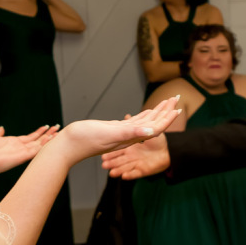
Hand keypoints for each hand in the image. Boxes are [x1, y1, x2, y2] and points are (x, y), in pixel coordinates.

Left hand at [0, 124, 57, 176]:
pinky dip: (43, 146)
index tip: (47, 126)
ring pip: (39, 145)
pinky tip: (50, 140)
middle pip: (38, 140)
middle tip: (58, 128)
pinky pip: (35, 151)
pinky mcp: (21, 157)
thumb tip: (1, 128)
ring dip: (48, 139)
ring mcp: (21, 153)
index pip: (30, 137)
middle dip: (48, 134)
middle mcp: (20, 148)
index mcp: (14, 143)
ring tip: (58, 133)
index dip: (39, 132)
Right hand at [53, 96, 179, 165]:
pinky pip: (133, 124)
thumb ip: (130, 133)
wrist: (68, 146)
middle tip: (175, 98)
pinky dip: (142, 117)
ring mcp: (121, 134)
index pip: (155, 128)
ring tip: (166, 103)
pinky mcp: (113, 130)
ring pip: (144, 122)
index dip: (167, 118)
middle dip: (165, 112)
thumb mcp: (110, 133)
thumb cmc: (85, 140)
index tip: (178, 108)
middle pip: (152, 124)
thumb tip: (152, 132)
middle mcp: (128, 137)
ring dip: (156, 113)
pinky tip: (146, 113)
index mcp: (130, 137)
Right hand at [101, 132, 169, 179]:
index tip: (102, 153)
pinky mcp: (143, 170)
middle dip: (111, 162)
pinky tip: (124, 176)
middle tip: (104, 164)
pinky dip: (130, 175)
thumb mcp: (146, 130)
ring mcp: (136, 163)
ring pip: (125, 167)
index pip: (117, 150)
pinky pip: (136, 174)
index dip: (110, 152)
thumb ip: (134, 126)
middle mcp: (131, 156)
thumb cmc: (158, 143)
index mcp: (130, 147)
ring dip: (118, 170)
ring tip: (111, 173)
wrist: (169, 152)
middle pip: (119, 160)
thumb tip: (128, 116)